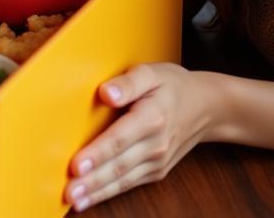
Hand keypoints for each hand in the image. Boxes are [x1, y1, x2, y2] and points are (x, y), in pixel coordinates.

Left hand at [66, 64, 213, 210]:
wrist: (205, 107)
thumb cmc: (171, 85)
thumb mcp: (150, 73)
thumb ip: (127, 83)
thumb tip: (105, 93)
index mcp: (151, 118)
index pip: (119, 139)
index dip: (97, 154)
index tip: (76, 165)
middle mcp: (155, 144)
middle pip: (119, 166)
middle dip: (92, 181)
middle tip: (68, 192)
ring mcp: (157, 161)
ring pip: (123, 180)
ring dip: (98, 192)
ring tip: (74, 201)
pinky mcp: (156, 170)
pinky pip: (130, 183)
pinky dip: (110, 193)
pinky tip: (91, 198)